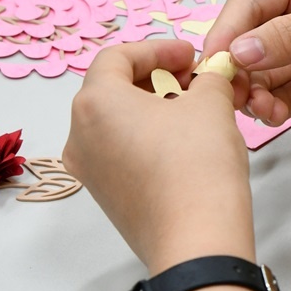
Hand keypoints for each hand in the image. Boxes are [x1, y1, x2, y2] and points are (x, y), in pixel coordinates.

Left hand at [63, 40, 254, 273]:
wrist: (195, 241)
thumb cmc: (197, 163)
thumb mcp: (211, 103)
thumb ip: (208, 78)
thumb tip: (209, 76)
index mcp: (95, 103)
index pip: (117, 57)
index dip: (156, 49)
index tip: (190, 55)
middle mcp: (78, 135)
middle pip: (111, 89)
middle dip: (154, 77)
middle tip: (193, 78)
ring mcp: (88, 170)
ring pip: (114, 122)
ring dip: (150, 108)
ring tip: (192, 110)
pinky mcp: (105, 196)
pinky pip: (119, 151)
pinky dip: (145, 137)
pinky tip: (181, 142)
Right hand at [203, 0, 290, 125]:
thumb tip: (241, 53)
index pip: (251, 3)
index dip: (228, 31)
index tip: (211, 62)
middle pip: (250, 41)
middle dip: (236, 67)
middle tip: (229, 93)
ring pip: (264, 73)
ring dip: (254, 91)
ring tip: (258, 107)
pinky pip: (287, 96)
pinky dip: (274, 107)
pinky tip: (273, 113)